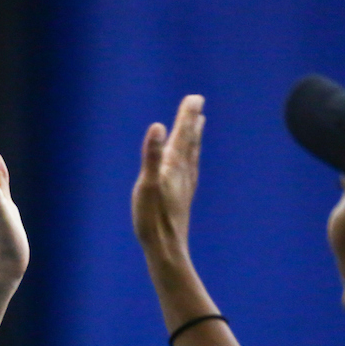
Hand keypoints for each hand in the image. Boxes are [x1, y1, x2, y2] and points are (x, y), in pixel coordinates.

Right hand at [131, 95, 204, 255]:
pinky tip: (190, 161)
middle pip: (189, 140)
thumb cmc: (152, 219)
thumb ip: (151, 156)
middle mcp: (183, 173)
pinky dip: (191, 157)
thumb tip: (157, 126)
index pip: (182, 134)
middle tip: (197, 102)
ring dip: (194, 137)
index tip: (194, 97)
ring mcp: (184, 185)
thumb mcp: (146, 185)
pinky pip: (190, 169)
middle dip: (192, 120)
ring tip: (198, 123)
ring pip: (192, 154)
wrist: (167, 248)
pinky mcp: (182, 196)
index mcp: (173, 166)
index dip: (187, 115)